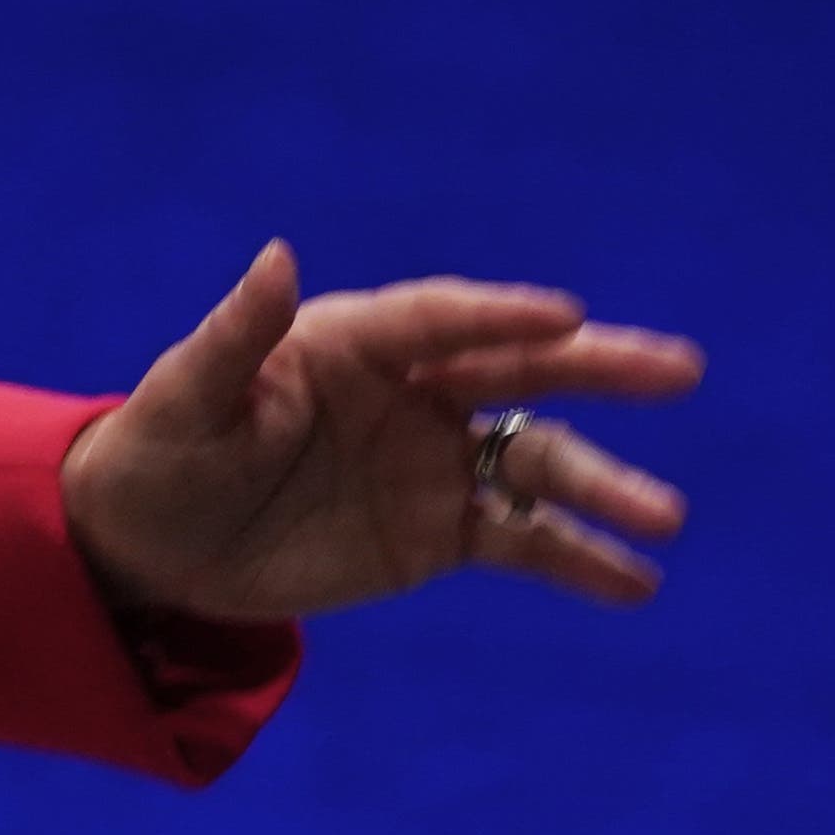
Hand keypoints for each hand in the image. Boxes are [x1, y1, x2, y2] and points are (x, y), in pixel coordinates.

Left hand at [59, 238, 696, 623]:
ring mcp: (431, 462)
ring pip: (535, 461)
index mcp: (348, 342)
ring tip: (665, 517)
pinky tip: (635, 581)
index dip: (500, 314)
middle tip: (681, 369)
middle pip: (518, 369)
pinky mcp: (439, 531)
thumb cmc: (159, 453)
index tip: (565, 313)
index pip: (439, 319)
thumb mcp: (185, 397)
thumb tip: (278, 253)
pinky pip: (522, 538)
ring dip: (601, 484)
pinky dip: (578, 556)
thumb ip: (236, 334)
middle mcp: (407, 392)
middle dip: (598, 368)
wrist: (153, 547)